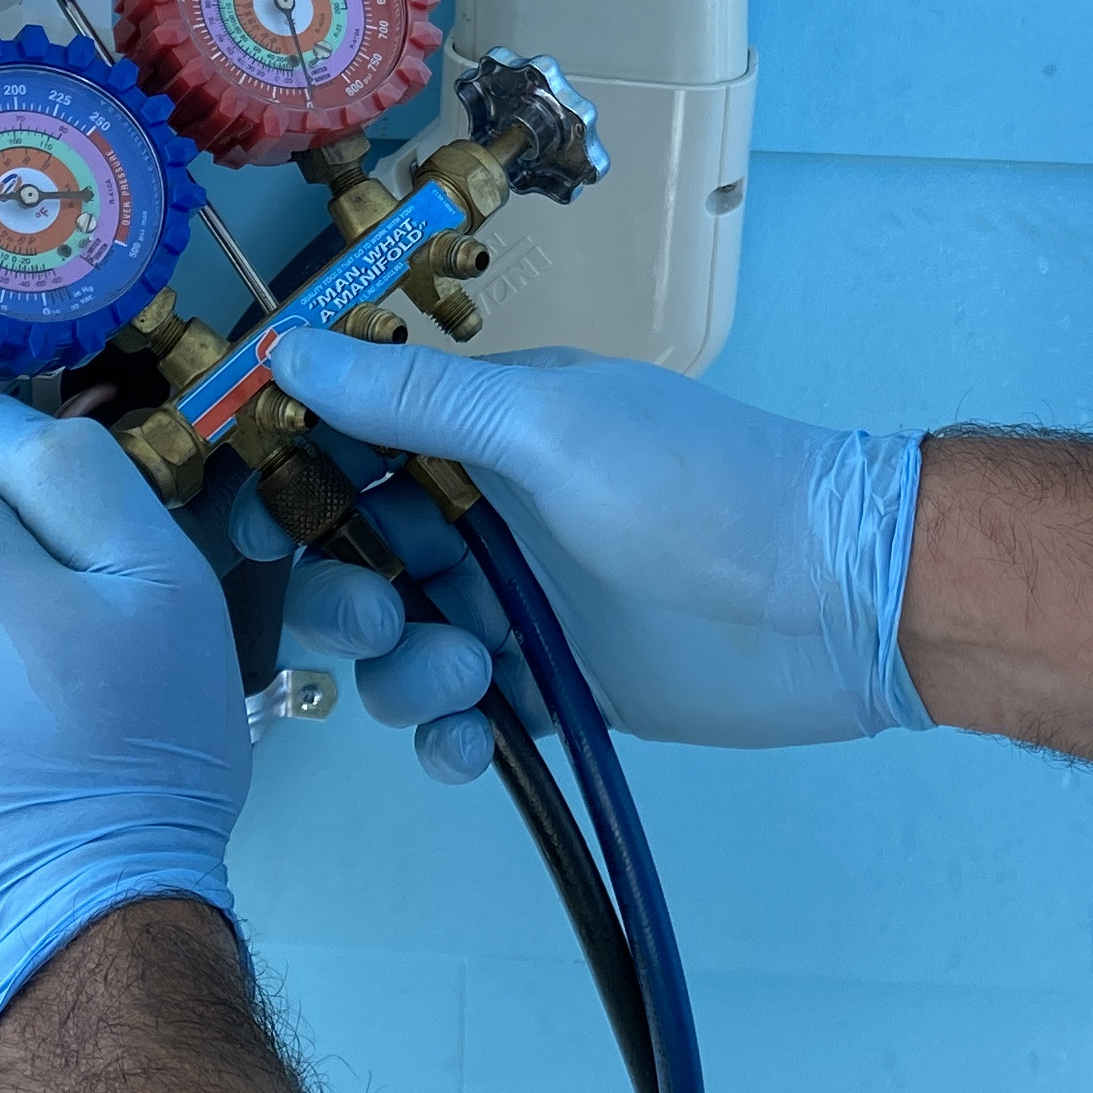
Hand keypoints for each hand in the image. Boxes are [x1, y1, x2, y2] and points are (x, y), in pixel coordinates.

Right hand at [251, 331, 925, 778]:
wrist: (835, 601)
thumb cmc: (699, 488)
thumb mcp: (552, 424)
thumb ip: (418, 400)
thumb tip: (287, 348)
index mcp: (488, 426)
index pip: (352, 444)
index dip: (293, 485)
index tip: (257, 529)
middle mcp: (495, 511)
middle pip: (359, 560)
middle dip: (344, 599)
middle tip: (386, 622)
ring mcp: (525, 605)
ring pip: (404, 650)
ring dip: (406, 677)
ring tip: (471, 681)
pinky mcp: (559, 688)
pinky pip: (466, 721)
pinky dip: (452, 739)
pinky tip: (476, 744)